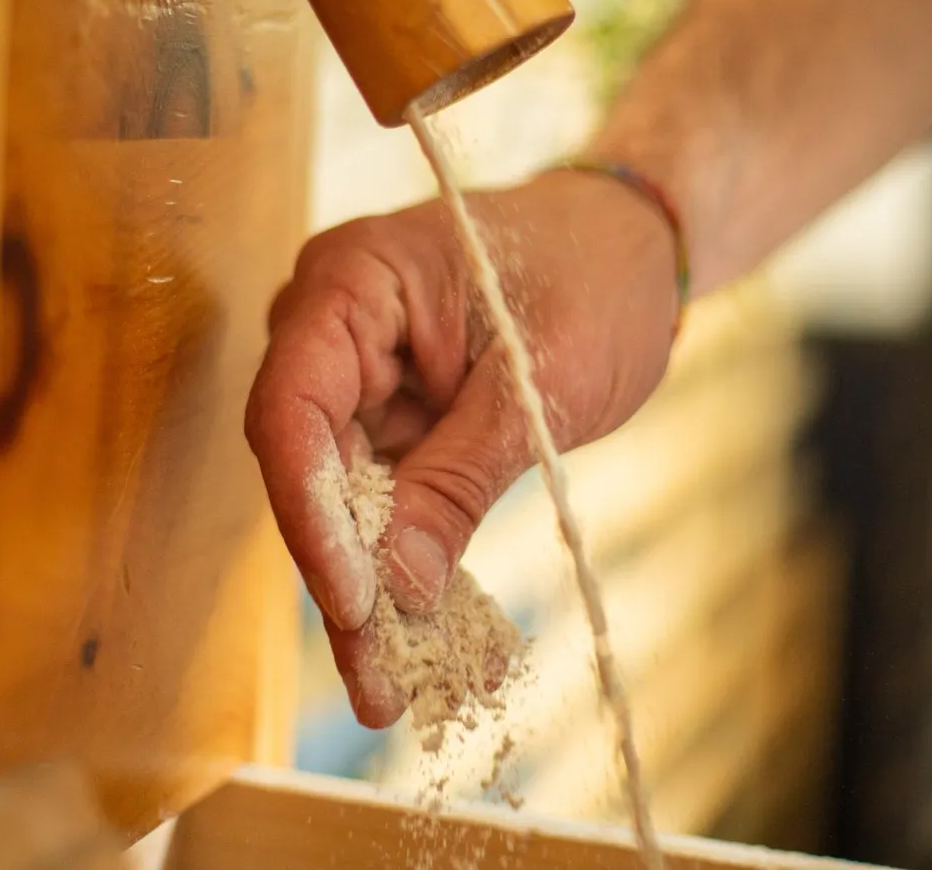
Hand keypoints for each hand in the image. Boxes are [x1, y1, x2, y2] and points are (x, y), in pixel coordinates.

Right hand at [245, 169, 679, 724]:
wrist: (636, 243)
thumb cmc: (595, 272)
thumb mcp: (540, 382)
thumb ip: (459, 479)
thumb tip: (400, 588)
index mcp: (351, 282)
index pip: (295, 408)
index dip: (311, 513)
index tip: (354, 600)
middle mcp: (330, 327)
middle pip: (307, 468)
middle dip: (343, 576)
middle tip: (374, 679)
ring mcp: (357, 376)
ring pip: (341, 499)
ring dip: (371, 589)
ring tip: (393, 688)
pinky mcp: (392, 419)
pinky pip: (386, 499)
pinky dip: (408, 562)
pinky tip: (425, 645)